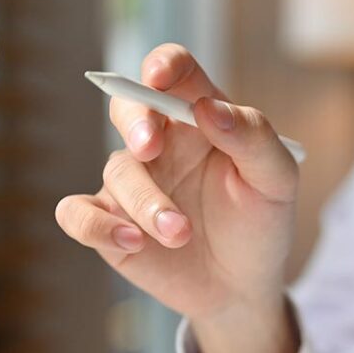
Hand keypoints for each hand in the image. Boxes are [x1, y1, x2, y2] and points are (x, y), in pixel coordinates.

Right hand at [55, 44, 300, 352]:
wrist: (244, 287)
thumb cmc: (261, 223)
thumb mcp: (276, 180)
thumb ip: (252, 137)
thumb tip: (207, 108)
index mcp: (198, 118)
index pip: (175, 72)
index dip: (163, 65)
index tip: (159, 77)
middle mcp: (159, 143)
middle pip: (128, 107)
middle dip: (135, 122)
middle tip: (151, 148)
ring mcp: (130, 182)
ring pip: (117, 170)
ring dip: (147, 202)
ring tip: (181, 233)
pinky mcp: (109, 221)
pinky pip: (77, 213)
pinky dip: (96, 224)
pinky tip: (132, 241)